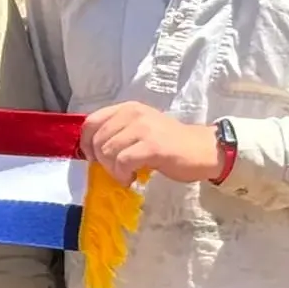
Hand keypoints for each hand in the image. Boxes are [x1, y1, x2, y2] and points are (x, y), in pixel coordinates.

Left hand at [80, 101, 220, 185]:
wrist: (203, 150)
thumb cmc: (170, 143)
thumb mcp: (140, 129)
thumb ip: (118, 133)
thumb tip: (91, 150)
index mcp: (128, 108)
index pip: (91, 122)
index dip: (85, 143)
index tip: (93, 158)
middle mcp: (134, 114)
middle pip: (97, 140)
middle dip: (101, 161)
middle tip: (116, 170)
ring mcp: (143, 129)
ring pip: (107, 151)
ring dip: (113, 170)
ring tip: (127, 174)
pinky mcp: (152, 146)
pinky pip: (122, 162)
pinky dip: (123, 175)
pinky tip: (132, 178)